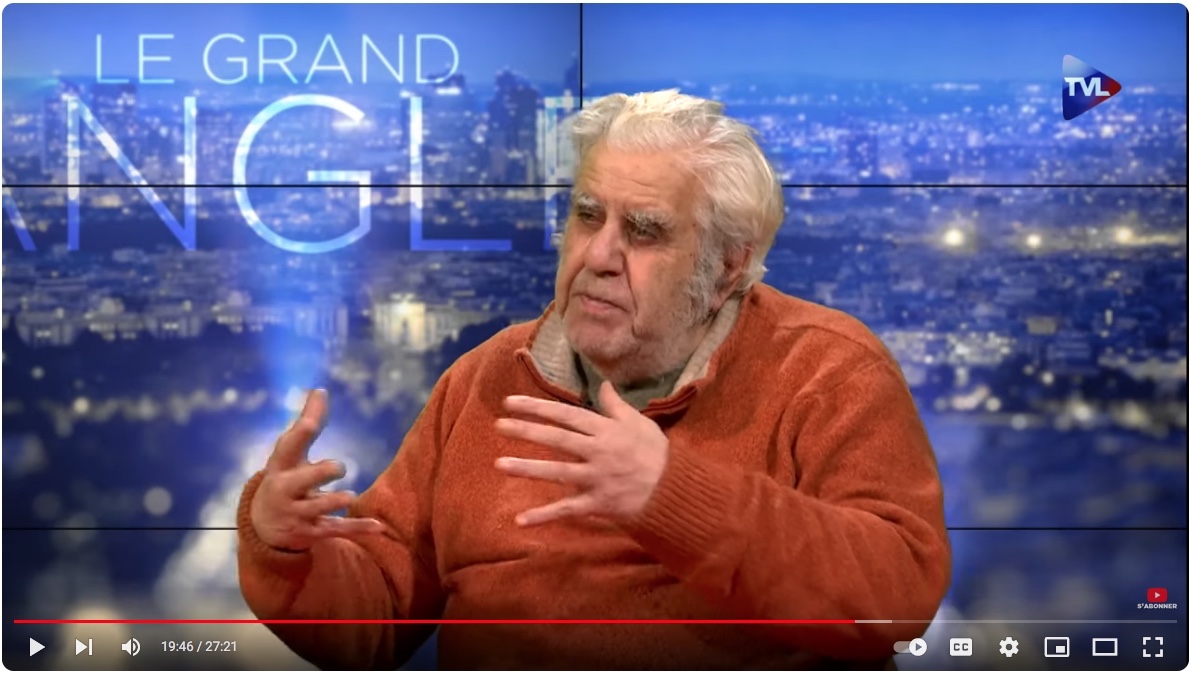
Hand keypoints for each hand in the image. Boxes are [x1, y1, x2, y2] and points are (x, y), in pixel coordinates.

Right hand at [250, 389, 383, 550]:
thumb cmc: (285, 477)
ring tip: (349, 496)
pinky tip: (379, 526)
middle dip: (321, 472)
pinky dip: (358, 528)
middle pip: (303, 479)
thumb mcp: (291, 454)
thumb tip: (321, 390)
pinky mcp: (312, 532)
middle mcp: (286, 490)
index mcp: (281, 466)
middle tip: (338, 467)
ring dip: (336, 500)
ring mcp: (298, 513)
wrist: (263, 527)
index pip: (288, 448)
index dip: (299, 435)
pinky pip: (337, 529)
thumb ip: (307, 423)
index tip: (309, 423)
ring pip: (320, 507)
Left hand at [493, 381, 668, 525]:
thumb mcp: (639, 423)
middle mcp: (598, 451)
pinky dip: (544, 516)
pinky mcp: (598, 503)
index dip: (537, 407)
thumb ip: (616, 405)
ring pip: (557, 472)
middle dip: (526, 431)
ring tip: (500, 464)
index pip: (565, 415)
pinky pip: (567, 510)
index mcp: (605, 430)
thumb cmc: (656, 454)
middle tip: (498, 425)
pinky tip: (520, 520)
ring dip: (528, 468)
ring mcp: (596, 478)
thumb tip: (603, 384)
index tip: (510, 402)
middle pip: (556, 439)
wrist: (675, 491)